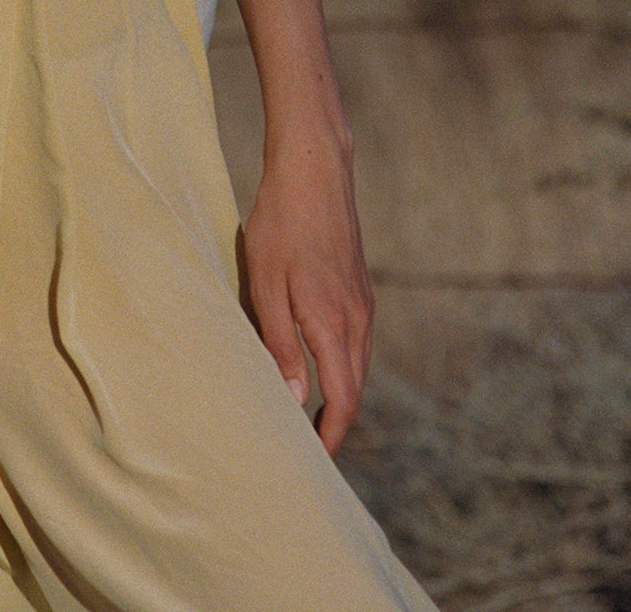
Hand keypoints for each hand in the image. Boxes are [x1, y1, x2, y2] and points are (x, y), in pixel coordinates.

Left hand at [241, 117, 372, 455]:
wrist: (315, 169)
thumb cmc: (280, 223)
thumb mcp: (266, 284)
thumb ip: (280, 343)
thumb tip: (296, 399)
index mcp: (335, 324)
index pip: (344, 400)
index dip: (330, 436)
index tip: (313, 461)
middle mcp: (359, 319)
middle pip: (354, 389)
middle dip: (335, 423)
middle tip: (305, 447)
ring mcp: (363, 302)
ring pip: (356, 365)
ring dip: (338, 393)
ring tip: (306, 413)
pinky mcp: (359, 286)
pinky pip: (355, 340)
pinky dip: (340, 364)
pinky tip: (315, 362)